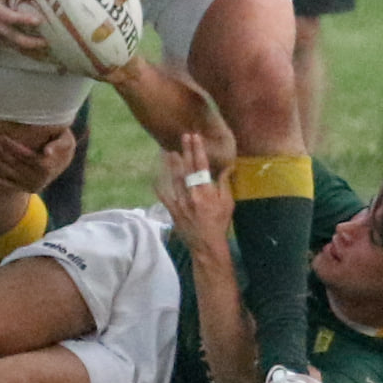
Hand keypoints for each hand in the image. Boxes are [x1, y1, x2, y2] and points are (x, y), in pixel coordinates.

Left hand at [0, 127, 76, 192]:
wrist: (65, 160)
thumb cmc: (63, 144)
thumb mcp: (66, 141)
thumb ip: (58, 144)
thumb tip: (47, 153)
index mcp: (48, 165)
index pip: (26, 155)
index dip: (13, 146)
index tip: (1, 136)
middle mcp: (40, 177)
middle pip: (17, 165)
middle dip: (3, 154)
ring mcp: (34, 184)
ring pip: (13, 175)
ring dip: (0, 168)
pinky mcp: (29, 189)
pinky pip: (13, 186)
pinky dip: (1, 184)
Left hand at [154, 132, 233, 253]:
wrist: (207, 246)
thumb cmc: (220, 223)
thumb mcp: (227, 203)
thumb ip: (224, 184)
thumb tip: (226, 167)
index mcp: (206, 191)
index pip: (201, 165)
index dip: (198, 149)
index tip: (196, 136)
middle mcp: (192, 194)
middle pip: (188, 168)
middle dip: (186, 151)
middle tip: (183, 136)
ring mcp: (181, 203)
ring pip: (175, 179)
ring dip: (173, 163)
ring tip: (170, 150)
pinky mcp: (174, 211)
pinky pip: (165, 197)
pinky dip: (160, 187)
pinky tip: (155, 177)